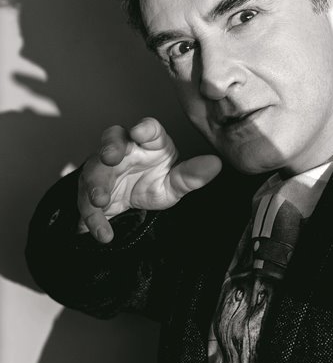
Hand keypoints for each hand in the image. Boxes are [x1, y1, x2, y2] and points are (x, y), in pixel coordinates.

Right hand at [78, 117, 221, 242]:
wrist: (129, 205)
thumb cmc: (153, 181)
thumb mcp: (174, 183)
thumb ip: (191, 175)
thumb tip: (216, 164)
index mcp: (148, 143)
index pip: (148, 129)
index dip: (143, 128)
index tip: (140, 131)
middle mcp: (123, 150)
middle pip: (112, 139)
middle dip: (109, 147)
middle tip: (110, 156)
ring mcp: (102, 169)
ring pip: (93, 170)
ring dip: (95, 185)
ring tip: (100, 200)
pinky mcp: (89, 192)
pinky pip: (86, 203)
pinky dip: (94, 219)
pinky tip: (104, 234)